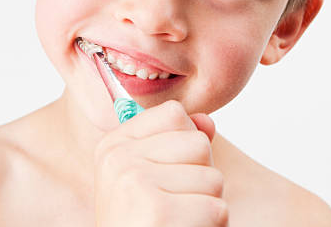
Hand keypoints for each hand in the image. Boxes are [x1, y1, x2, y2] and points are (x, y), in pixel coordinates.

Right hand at [94, 100, 228, 225]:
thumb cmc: (145, 225)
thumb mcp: (154, 179)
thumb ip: (179, 144)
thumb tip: (208, 121)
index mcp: (113, 146)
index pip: (174, 114)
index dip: (184, 149)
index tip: (164, 179)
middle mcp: (118, 159)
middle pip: (198, 142)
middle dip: (200, 178)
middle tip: (174, 207)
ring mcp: (134, 182)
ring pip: (212, 176)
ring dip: (206, 206)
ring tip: (178, 223)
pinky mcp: (158, 212)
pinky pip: (217, 208)